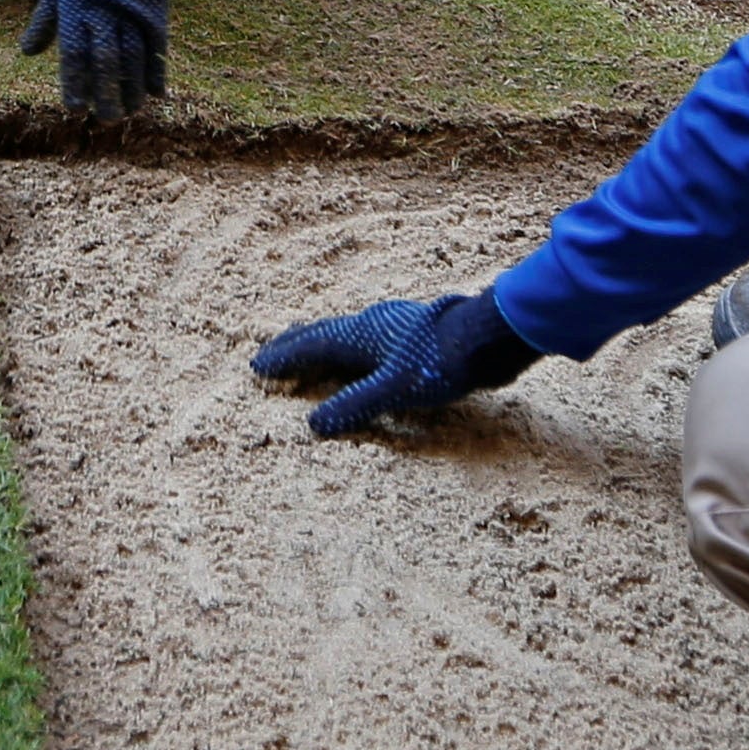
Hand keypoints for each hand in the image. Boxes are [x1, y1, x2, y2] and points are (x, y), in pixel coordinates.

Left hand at [15, 0, 172, 117]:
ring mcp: (130, 7)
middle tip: (107, 118)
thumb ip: (45, 19)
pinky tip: (156, 91)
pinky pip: (156, 43)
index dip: (76, 84)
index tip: (76, 109)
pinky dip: (157, 69)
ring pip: (134, 56)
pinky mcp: (153, 4)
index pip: (75, 55)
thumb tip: (27, 52)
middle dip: (106, 93)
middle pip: (106, 61)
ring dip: (133, 87)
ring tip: (131, 110)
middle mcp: (103, 11)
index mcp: (76, 6)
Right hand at [247, 290, 539, 436]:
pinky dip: (351, 350)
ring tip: (312, 350)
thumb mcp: (395, 390)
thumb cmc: (442, 361)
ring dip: (323, 344)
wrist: (490, 338)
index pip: (312, 346)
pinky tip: (366, 357)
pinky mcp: (414, 336)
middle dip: (297, 344)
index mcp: (360, 335)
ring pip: (347, 335)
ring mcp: (394, 328)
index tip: (258, 365)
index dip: (284, 358)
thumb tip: (314, 423)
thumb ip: (355, 405)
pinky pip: (368, 341)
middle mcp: (372, 325)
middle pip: (324, 333)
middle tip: (273, 350)